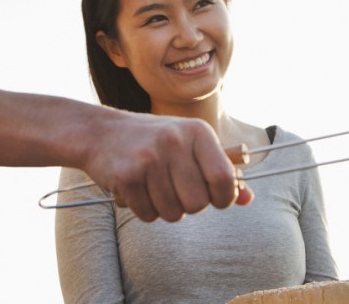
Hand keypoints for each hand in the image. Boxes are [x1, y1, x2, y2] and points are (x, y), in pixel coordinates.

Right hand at [80, 112, 252, 221]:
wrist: (100, 132)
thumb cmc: (153, 140)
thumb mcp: (190, 145)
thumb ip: (219, 171)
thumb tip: (248, 199)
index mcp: (197, 132)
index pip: (224, 180)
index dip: (224, 198)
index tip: (215, 198)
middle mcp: (175, 142)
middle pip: (198, 203)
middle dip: (190, 206)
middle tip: (177, 190)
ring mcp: (149, 158)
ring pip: (174, 214)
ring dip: (166, 209)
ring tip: (156, 188)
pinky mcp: (127, 176)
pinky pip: (149, 215)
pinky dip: (146, 211)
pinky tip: (139, 191)